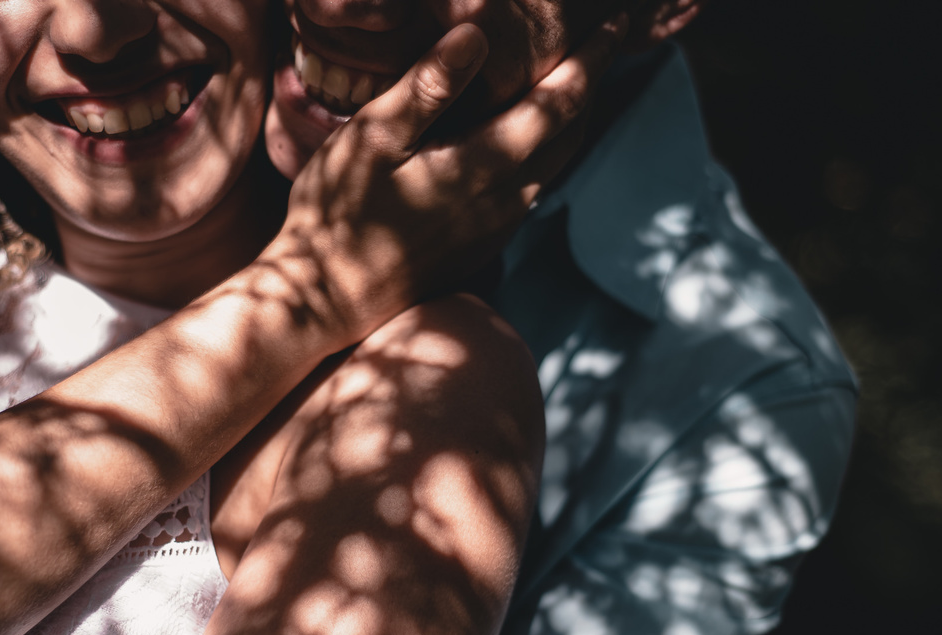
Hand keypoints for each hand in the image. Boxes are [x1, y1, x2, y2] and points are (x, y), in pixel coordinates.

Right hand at [263, 15, 629, 343]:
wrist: (325, 300)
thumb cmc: (336, 214)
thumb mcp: (371, 138)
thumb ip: (426, 87)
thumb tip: (477, 33)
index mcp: (482, 166)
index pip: (559, 104)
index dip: (591, 61)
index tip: (615, 26)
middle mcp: (502, 201)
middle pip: (570, 138)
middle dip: (590, 91)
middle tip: (602, 51)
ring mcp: (493, 230)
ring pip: (552, 169)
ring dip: (569, 128)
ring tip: (569, 92)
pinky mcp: (478, 248)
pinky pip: (528, 194)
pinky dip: (541, 158)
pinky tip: (524, 147)